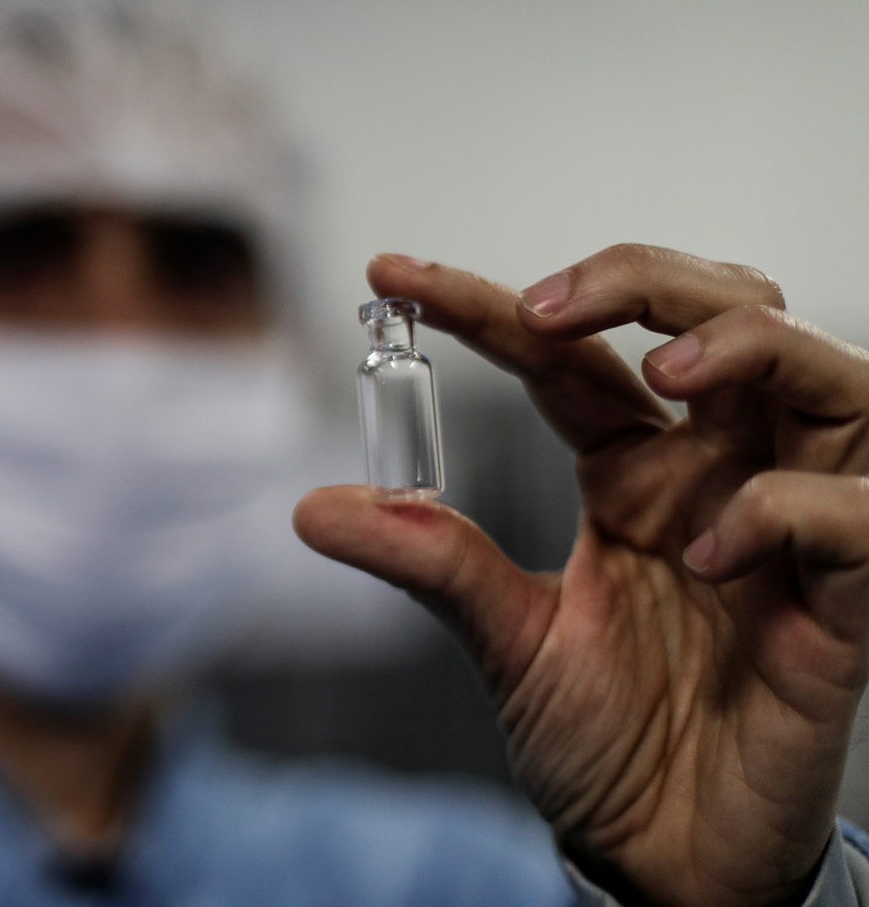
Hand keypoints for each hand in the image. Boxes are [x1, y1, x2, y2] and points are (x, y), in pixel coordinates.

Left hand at [295, 245, 868, 906]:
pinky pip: (852, 515)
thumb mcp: (505, 638)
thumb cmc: (603, 741)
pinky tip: (704, 553)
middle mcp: (717, 475)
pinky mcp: (845, 604)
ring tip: (662, 375)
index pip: (573, 353)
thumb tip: (312, 507)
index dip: (488, 304)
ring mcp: (788, 530)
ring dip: (746, 345)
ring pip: (822, 374)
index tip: (391, 277)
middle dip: (644, 278)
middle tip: (548, 305)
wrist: (664, 857)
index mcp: (634, 473)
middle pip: (722, 312)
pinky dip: (783, 509)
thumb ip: (430, 560)